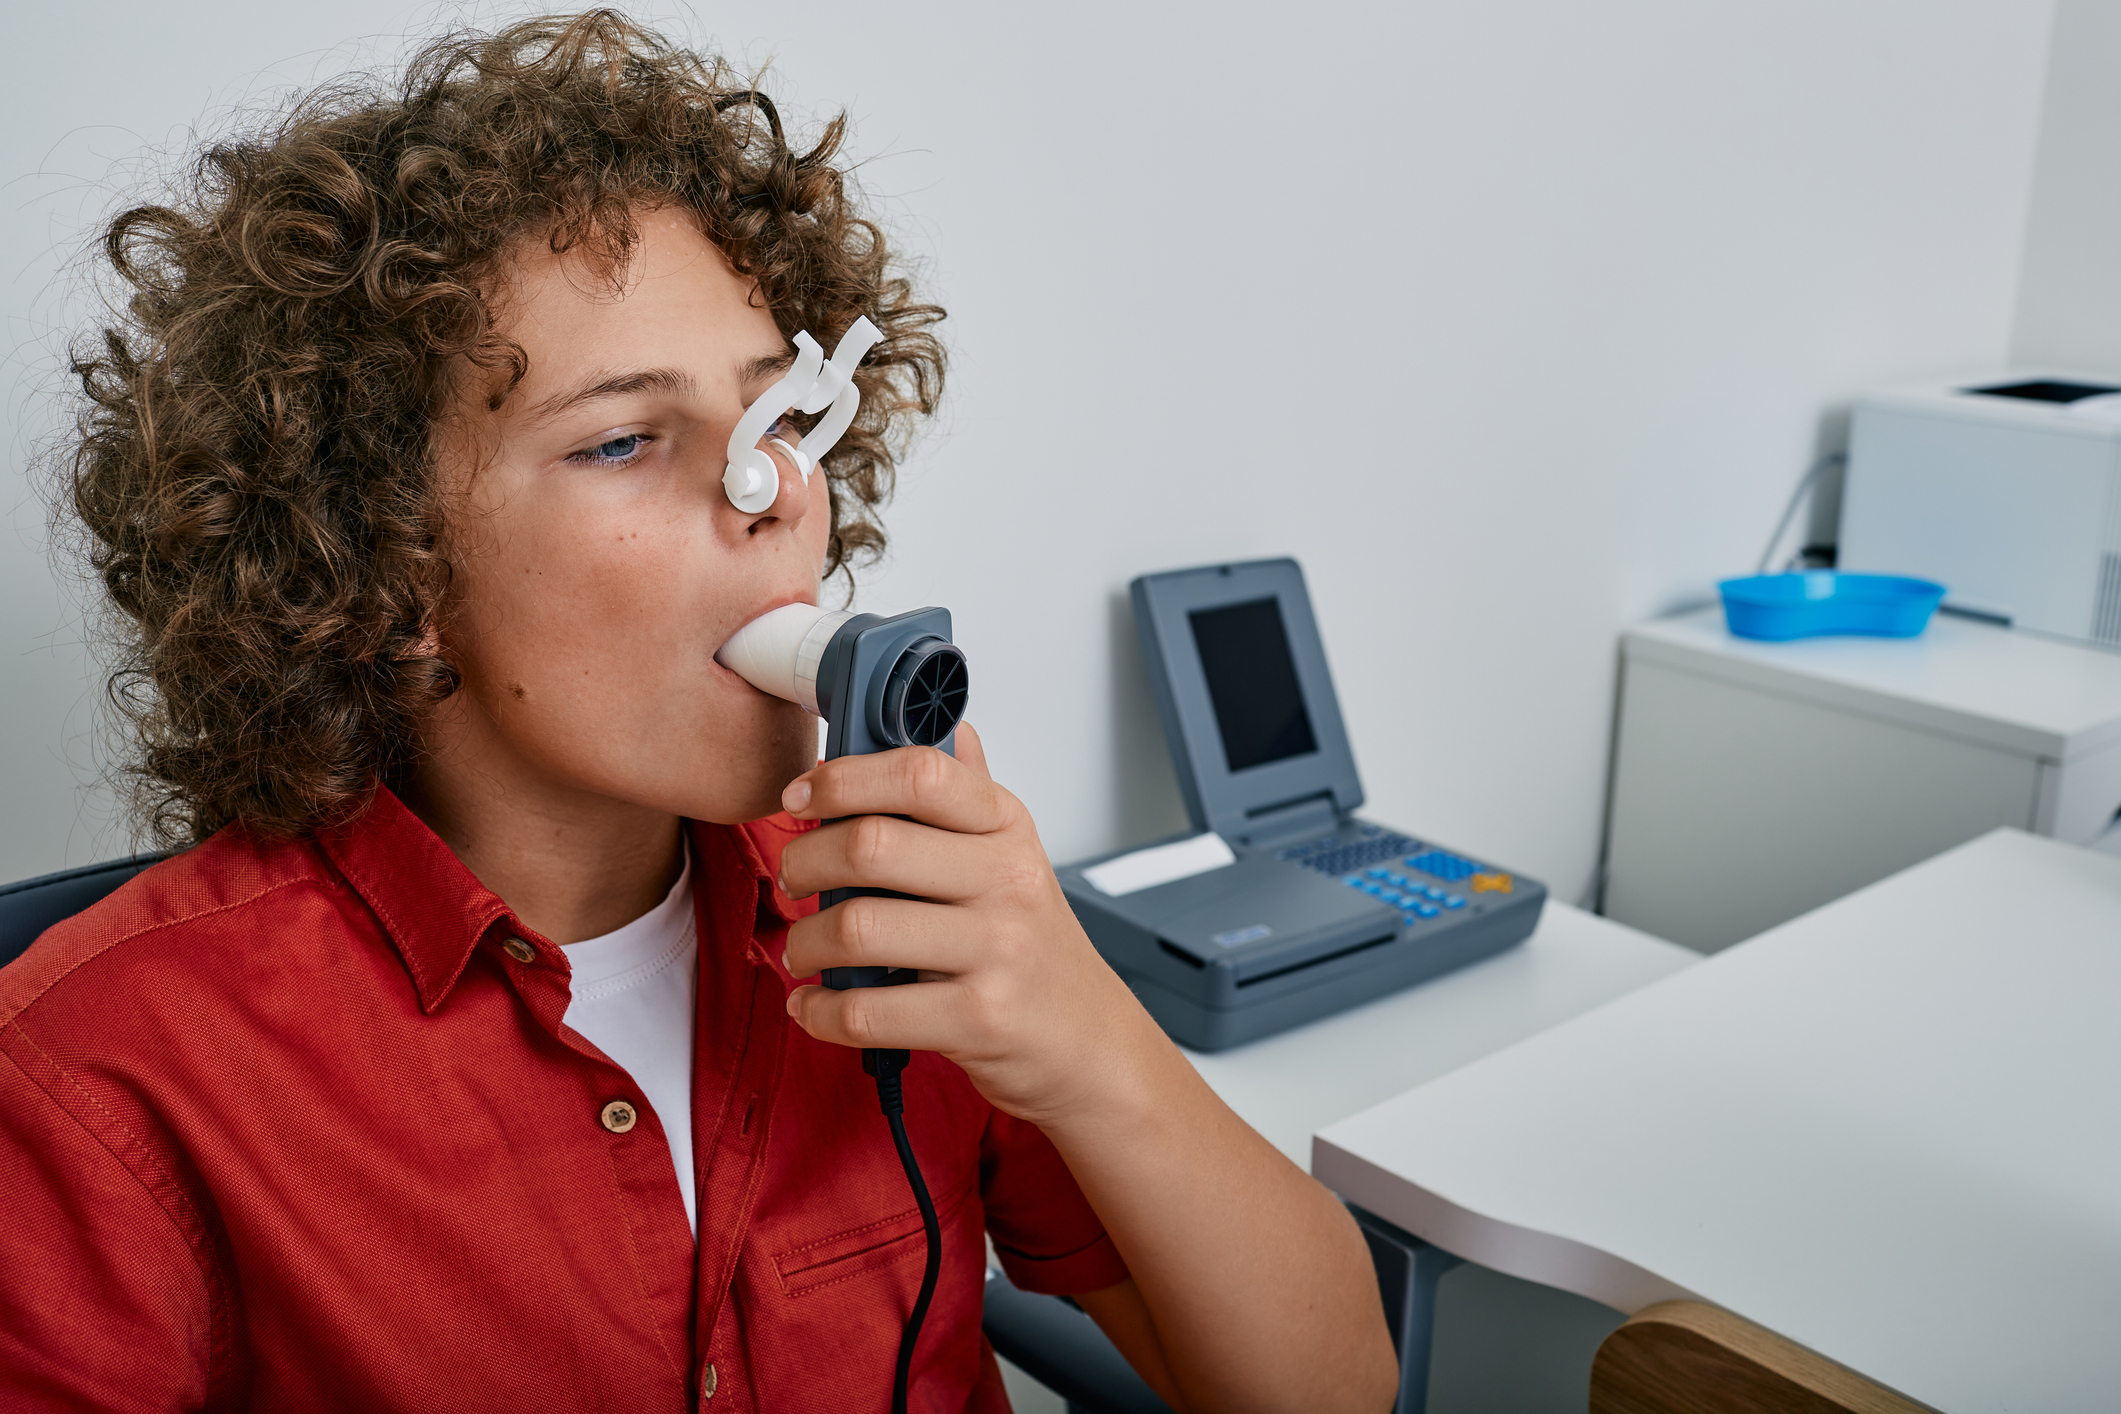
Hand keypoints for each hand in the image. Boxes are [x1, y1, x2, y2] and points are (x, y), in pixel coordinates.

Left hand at [777, 722, 1162, 1126]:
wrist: (1089, 1042)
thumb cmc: (1036, 949)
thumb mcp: (1014, 859)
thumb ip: (971, 798)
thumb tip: (953, 729)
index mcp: (1006, 829)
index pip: (921, 773)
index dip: (845, 778)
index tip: (802, 797)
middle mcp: (1006, 882)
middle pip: (871, 846)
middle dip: (805, 862)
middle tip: (793, 879)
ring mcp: (995, 952)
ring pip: (858, 929)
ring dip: (805, 943)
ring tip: (804, 950)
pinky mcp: (977, 1019)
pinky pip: (868, 1011)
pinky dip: (821, 1011)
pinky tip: (815, 1005)